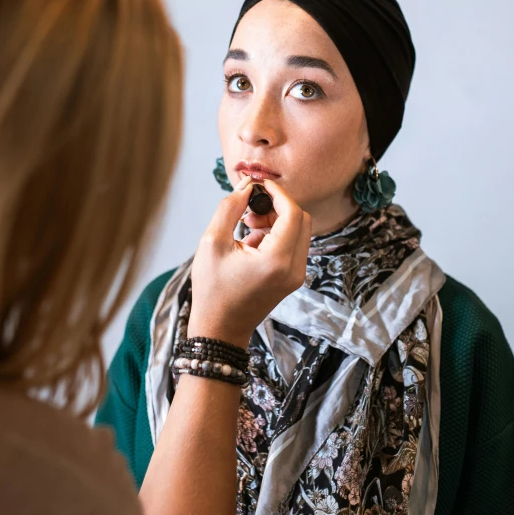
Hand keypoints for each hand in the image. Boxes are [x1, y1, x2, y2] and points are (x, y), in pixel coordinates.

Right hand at [189, 175, 310, 347]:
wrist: (219, 330)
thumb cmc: (212, 291)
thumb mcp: (212, 242)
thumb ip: (230, 208)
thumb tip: (246, 186)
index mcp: (277, 260)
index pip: (292, 212)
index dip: (278, 192)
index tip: (258, 184)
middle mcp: (294, 268)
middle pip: (301, 219)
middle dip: (278, 206)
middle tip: (251, 206)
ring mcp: (296, 276)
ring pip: (299, 232)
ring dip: (276, 220)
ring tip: (246, 224)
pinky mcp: (292, 279)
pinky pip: (293, 245)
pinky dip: (276, 235)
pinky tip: (250, 241)